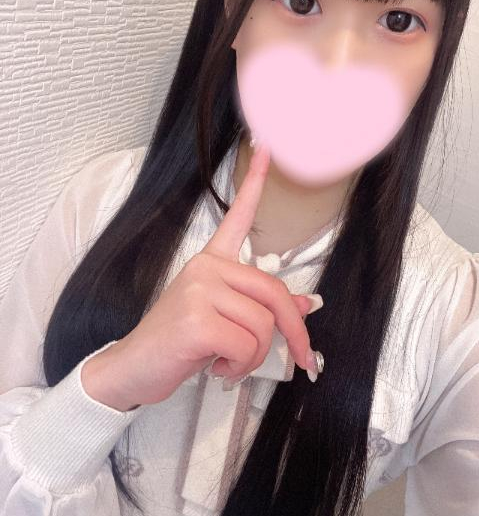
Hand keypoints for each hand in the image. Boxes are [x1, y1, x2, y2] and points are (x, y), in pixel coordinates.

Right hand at [81, 142, 319, 409]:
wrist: (133, 369)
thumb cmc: (179, 344)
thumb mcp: (224, 321)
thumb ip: (261, 308)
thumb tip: (308, 304)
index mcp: (212, 261)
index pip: (238, 215)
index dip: (256, 182)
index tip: (267, 146)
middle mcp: (206, 267)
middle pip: (274, 293)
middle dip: (294, 333)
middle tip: (301, 360)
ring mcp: (199, 289)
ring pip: (263, 325)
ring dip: (254, 357)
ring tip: (227, 360)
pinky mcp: (196, 319)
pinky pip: (247, 344)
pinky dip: (239, 367)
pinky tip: (215, 367)